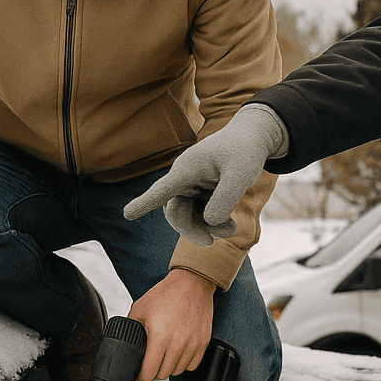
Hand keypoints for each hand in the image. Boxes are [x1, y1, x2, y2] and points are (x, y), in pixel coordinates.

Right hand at [123, 104, 287, 244]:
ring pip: (187, 216)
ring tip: (232, 229)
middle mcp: (183, 177)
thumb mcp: (242, 174)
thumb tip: (207, 222)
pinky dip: (212, 222)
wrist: (252, 138)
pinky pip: (198, 213)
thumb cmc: (245, 151)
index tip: (127, 214)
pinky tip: (229, 223)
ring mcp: (190, 184)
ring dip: (206, 227)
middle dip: (192, 230)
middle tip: (211, 243)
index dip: (144, 203)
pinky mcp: (199, 190)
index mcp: (187, 169)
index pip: (162, 189)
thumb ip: (226, 199)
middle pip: (175, 212)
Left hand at [128, 269, 217, 380]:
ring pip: (177, 371)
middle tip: (150, 361)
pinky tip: (178, 353)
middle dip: (154, 370)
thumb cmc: (165, 294)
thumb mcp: (139, 308)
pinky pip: (192, 365)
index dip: (140, 376)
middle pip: (163, 374)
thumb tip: (124, 344)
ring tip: (164, 355)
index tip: (139, 371)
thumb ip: (131, 328)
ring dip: (169, 367)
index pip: (148, 373)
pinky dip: (184, 363)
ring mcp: (192, 344)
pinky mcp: (203, 342)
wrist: (192, 283)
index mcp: (159, 337)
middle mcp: (177, 344)